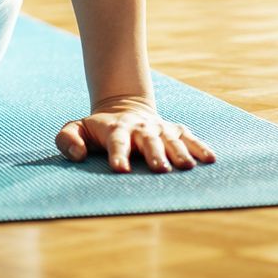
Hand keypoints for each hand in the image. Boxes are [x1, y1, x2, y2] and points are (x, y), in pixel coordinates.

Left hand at [55, 95, 216, 172]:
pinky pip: (189, 137)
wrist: (122, 108)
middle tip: (160, 169)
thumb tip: (78, 155)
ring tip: (186, 167)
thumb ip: (68, 139)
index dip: (118, 154)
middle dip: (154, 154)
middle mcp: (140, 128)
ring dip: (178, 152)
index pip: (117, 141)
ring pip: (170, 139)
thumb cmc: (97, 129)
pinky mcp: (174, 129)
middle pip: (148, 140)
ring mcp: (159, 128)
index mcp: (116, 129)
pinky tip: (210, 159)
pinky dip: (199, 147)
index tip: (121, 169)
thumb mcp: (76, 128)